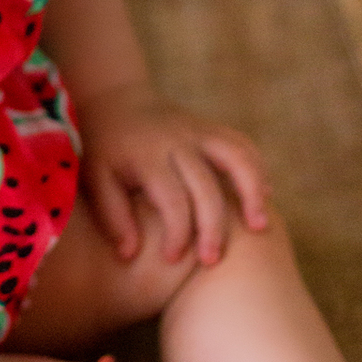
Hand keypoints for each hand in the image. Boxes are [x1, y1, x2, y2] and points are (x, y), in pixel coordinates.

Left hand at [78, 81, 268, 267]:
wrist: (115, 100)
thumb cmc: (105, 149)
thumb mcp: (96, 178)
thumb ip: (112, 215)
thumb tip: (128, 254)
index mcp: (147, 155)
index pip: (172, 200)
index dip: (177, 234)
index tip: (171, 260)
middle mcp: (177, 141)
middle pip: (207, 186)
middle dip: (213, 228)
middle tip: (212, 261)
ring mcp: (199, 131)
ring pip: (237, 157)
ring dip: (251, 193)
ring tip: (259, 228)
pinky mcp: (212, 127)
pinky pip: (243, 144)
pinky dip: (258, 169)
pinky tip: (265, 197)